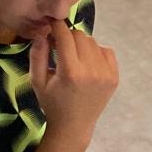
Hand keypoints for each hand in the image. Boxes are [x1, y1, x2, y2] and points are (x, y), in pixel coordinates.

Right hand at [30, 20, 117, 146]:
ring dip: (81, 44)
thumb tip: (43, 33)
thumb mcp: (37, 81)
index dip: (56, 26)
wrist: (74, 126)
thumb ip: (37, 55)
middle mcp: (91, 71)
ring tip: (73, 57)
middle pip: (80, 35)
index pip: (65, 36)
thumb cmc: (52, 103)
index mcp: (70, 72)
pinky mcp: (114, 78)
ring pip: (93, 42)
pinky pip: (106, 51)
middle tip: (59, 46)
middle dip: (67, 36)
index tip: (50, 25)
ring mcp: (106, 74)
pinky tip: (87, 62)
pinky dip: (96, 51)